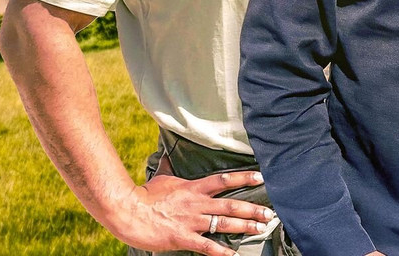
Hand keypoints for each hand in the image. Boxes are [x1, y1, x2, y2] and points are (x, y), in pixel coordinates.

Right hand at [102, 170, 273, 255]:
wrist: (128, 211)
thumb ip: (168, 166)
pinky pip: (207, 246)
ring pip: (224, 224)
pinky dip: (222, 252)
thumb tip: (167, 152)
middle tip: (270, 213)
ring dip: (245, 227)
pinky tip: (234, 255)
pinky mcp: (183, 238)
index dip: (243, 178)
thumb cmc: (144, 195)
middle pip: (230, 205)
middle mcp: (196, 204)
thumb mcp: (161, 177)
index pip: (223, 180)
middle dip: (252, 209)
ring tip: (261, 229)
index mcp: (193, 188)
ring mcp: (191, 221)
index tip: (260, 178)